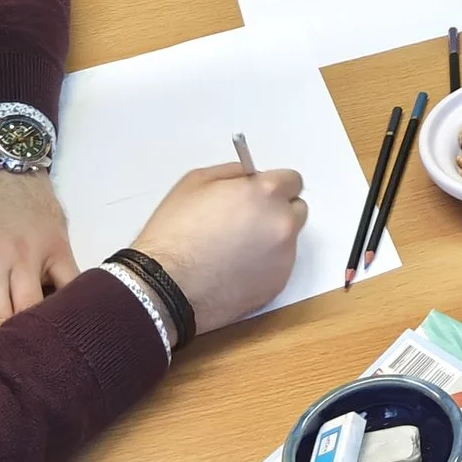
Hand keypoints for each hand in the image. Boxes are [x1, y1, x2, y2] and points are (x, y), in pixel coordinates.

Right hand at [130, 162, 308, 338]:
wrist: (165, 287)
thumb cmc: (174, 232)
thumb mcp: (196, 182)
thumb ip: (233, 174)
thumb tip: (251, 177)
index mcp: (266, 193)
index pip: (292, 181)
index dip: (273, 187)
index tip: (258, 195)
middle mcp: (283, 223)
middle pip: (296, 210)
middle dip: (276, 211)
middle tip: (246, 222)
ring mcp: (284, 256)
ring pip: (287, 240)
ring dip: (270, 240)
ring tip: (234, 250)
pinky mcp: (278, 284)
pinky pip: (278, 267)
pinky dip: (263, 265)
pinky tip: (234, 269)